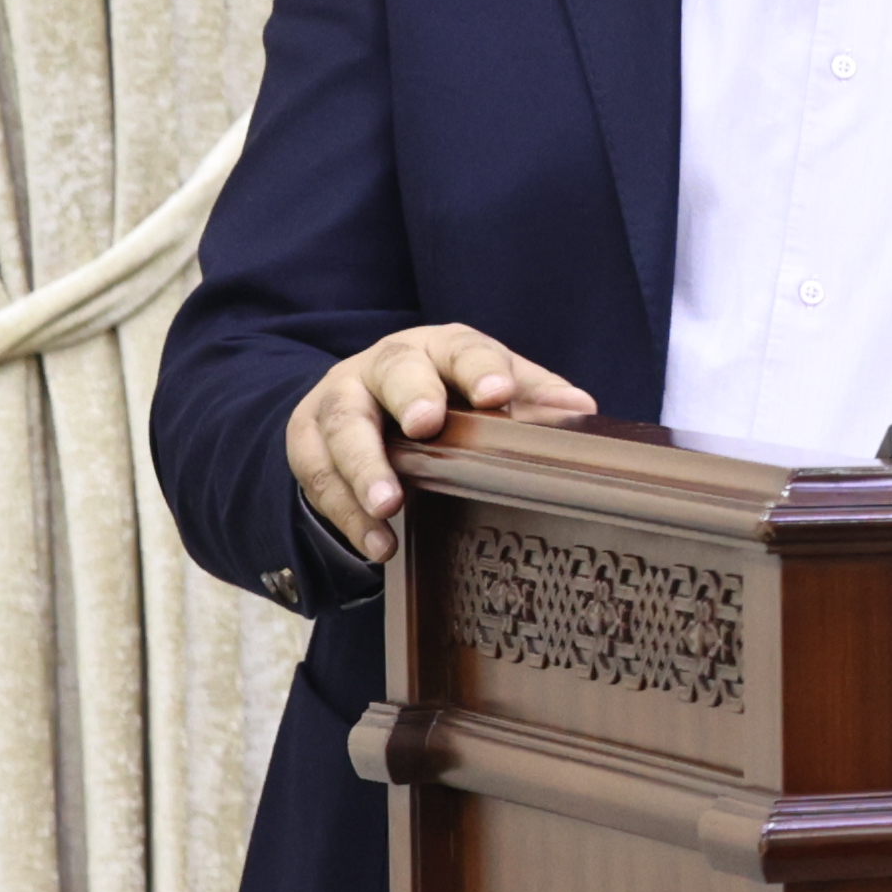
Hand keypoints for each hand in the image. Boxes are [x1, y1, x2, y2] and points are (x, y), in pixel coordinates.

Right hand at [282, 324, 590, 566]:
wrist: (364, 400)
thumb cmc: (445, 395)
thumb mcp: (486, 388)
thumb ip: (533, 396)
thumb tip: (584, 408)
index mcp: (440, 348)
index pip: (463, 349)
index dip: (480, 369)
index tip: (498, 395)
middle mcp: (384, 365)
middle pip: (394, 373)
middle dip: (410, 398)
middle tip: (425, 427)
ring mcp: (340, 398)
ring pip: (343, 426)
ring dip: (365, 468)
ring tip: (389, 507)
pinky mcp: (307, 437)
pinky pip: (318, 474)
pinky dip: (346, 513)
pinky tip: (375, 544)